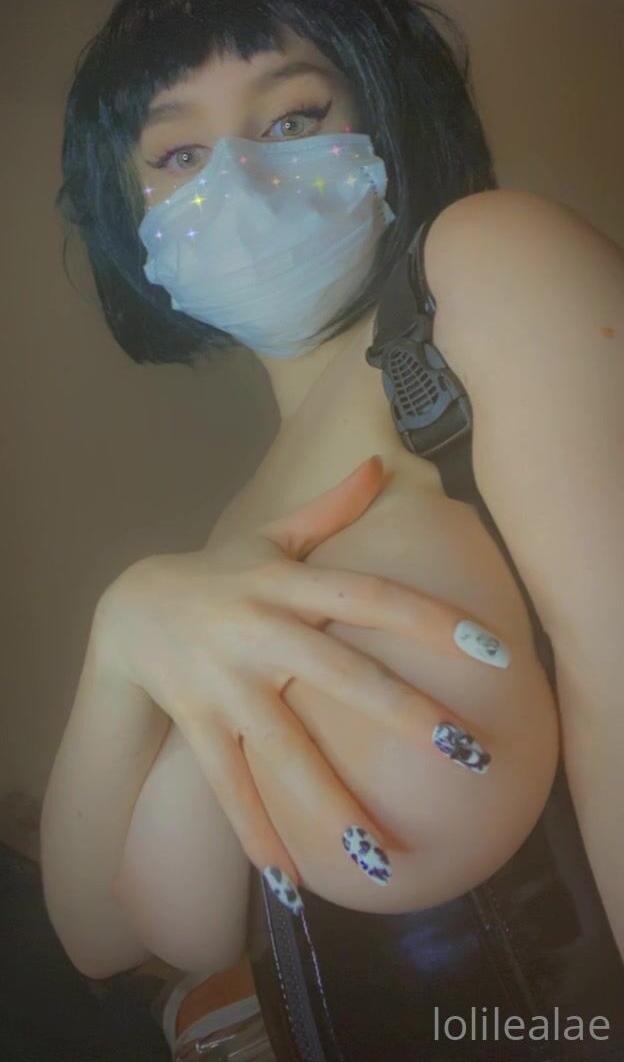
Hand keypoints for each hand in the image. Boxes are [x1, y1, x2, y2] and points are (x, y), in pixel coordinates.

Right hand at [97, 455, 508, 899]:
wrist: (128, 606)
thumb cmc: (218, 571)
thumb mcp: (269, 535)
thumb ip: (329, 508)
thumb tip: (380, 462)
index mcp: (284, 583)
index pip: (369, 596)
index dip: (429, 620)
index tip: (491, 651)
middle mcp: (258, 630)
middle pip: (338, 675)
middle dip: (403, 714)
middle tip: (467, 750)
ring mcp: (224, 683)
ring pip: (283, 749)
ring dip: (332, 805)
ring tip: (383, 857)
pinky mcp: (196, 724)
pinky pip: (229, 785)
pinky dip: (256, 832)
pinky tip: (291, 880)